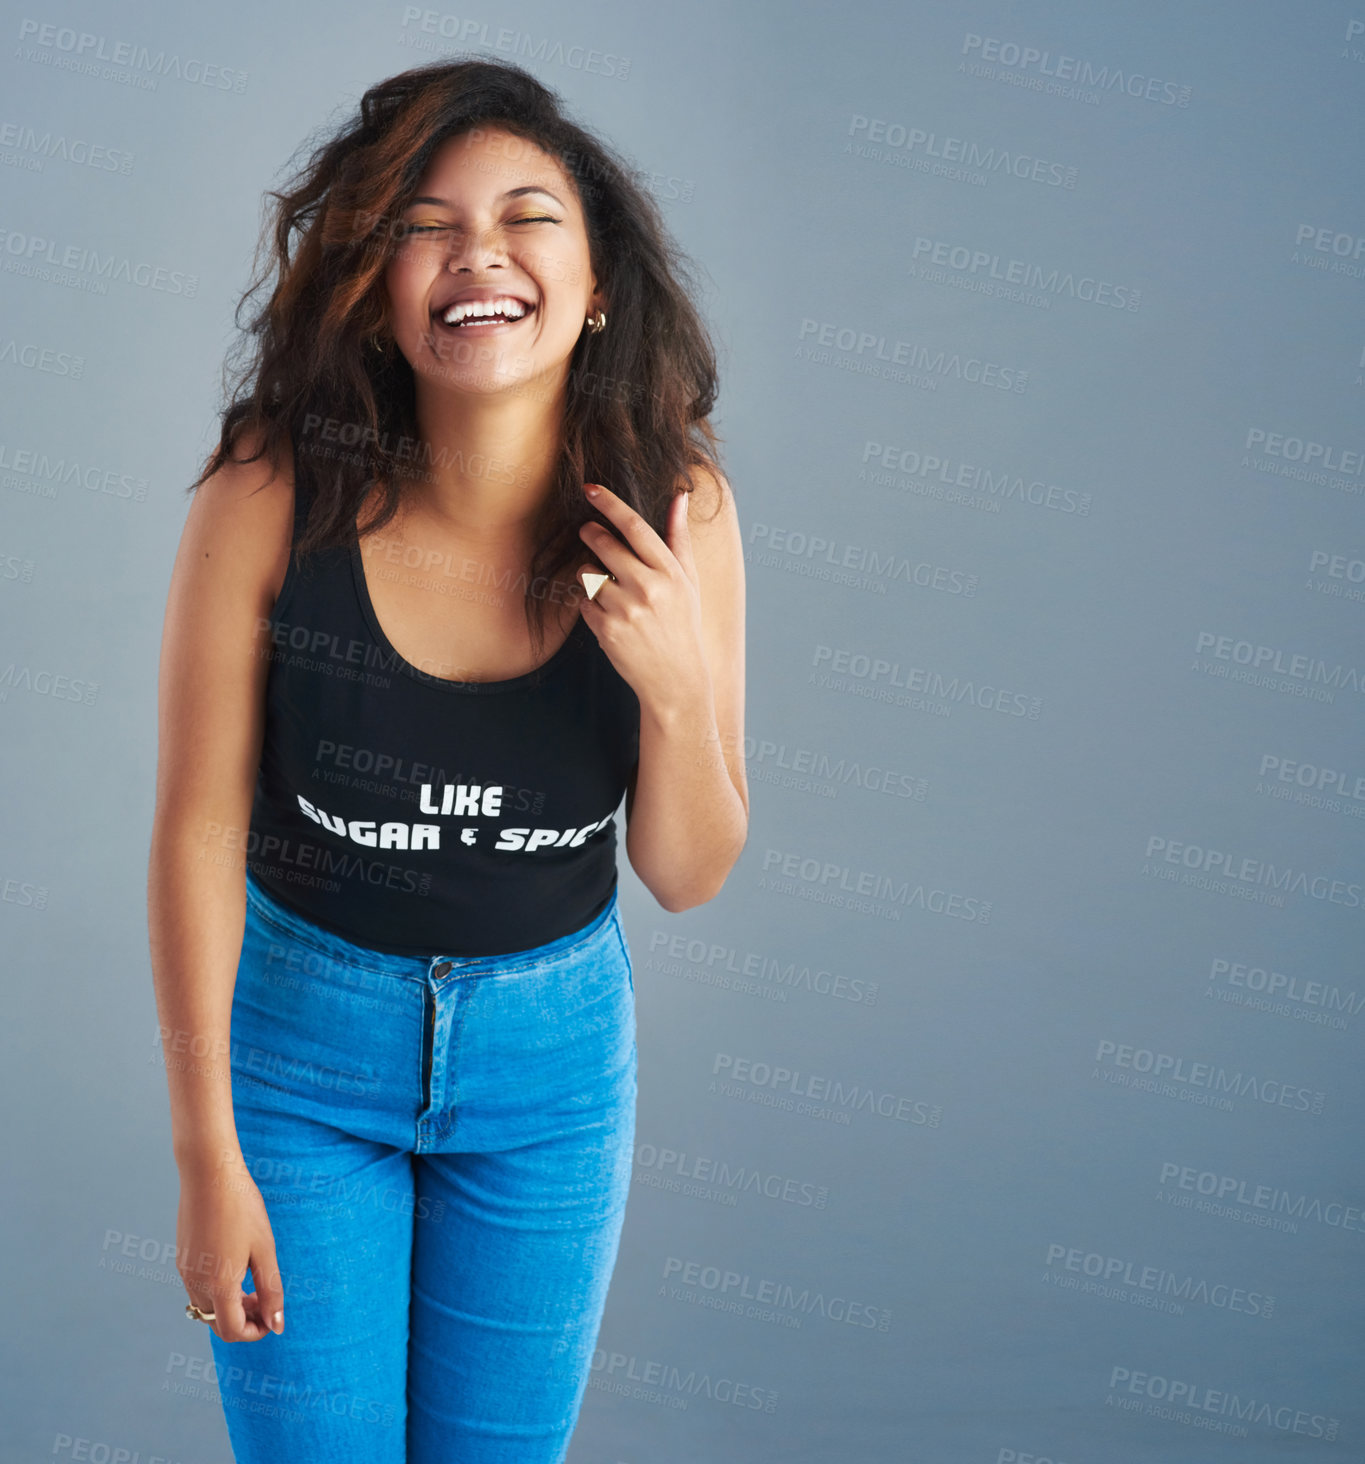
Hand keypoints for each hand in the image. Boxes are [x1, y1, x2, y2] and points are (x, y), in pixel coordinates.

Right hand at [177, 1152, 284, 1343]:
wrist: (209, 1174)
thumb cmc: (243, 1208)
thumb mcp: (264, 1249)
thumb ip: (271, 1290)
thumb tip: (277, 1325)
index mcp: (219, 1286)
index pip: (232, 1332)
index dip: (255, 1331)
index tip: (272, 1316)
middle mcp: (196, 1284)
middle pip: (217, 1323)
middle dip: (244, 1320)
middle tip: (266, 1298)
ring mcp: (185, 1271)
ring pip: (206, 1307)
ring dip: (230, 1306)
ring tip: (253, 1281)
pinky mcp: (182, 1258)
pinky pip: (198, 1287)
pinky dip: (217, 1290)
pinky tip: (236, 1265)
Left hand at [576, 483, 709, 714]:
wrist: (676, 679)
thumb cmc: (682, 624)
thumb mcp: (689, 581)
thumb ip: (679, 538)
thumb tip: (679, 496)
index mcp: (670, 572)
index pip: (635, 526)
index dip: (609, 504)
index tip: (590, 489)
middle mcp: (648, 588)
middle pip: (604, 544)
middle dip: (591, 534)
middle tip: (588, 532)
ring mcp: (626, 610)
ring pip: (588, 574)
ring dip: (590, 574)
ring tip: (608, 588)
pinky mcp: (607, 630)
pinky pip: (584, 603)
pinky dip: (591, 606)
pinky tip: (609, 617)